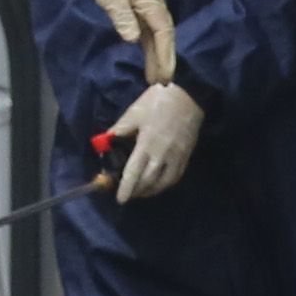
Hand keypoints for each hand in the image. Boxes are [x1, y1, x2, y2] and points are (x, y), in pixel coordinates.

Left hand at [73, 0, 178, 84]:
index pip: (163, 32)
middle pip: (163, 36)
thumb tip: (133, 40)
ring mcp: (144, 6)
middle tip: (163, 83)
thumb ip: (122, 16)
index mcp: (150, 1)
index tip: (164, 74)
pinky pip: (146, 32)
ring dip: (156, 56)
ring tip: (155, 78)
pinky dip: (148, 47)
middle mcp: (151, 5)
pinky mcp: (134, 8)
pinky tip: (147, 59)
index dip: (165, 54)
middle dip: (164, 59)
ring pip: (155, 36)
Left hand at [107, 81, 203, 200]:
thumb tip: (107, 141)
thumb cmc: (158, 102)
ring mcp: (177, 157)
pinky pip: (175, 177)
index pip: (134, 173)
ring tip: (141, 192)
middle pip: (148, 182)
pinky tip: (158, 183)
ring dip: (151, 191)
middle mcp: (162, 155)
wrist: (188, 96)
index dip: (126, 188)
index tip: (120, 199)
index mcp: (147, 144)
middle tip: (128, 194)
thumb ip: (120, 129)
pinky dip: (165, 184)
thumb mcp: (134, 112)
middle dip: (136, 192)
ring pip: (163, 183)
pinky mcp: (186, 156)